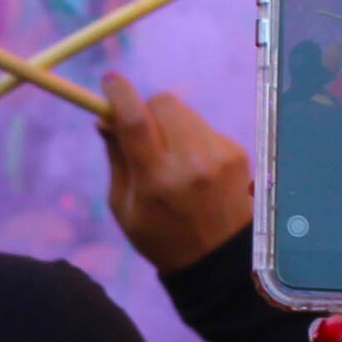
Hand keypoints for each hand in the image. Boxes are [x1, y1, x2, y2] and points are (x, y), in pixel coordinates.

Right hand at [97, 78, 250, 271]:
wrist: (218, 259)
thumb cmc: (160, 236)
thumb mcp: (123, 207)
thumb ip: (116, 158)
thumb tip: (105, 118)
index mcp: (156, 181)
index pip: (135, 121)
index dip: (119, 94)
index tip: (109, 81)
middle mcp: (190, 164)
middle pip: (163, 103)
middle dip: (146, 107)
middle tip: (141, 128)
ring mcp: (217, 156)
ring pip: (185, 111)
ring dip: (170, 123)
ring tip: (171, 156)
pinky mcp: (236, 152)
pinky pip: (204, 127)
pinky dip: (192, 137)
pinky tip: (195, 167)